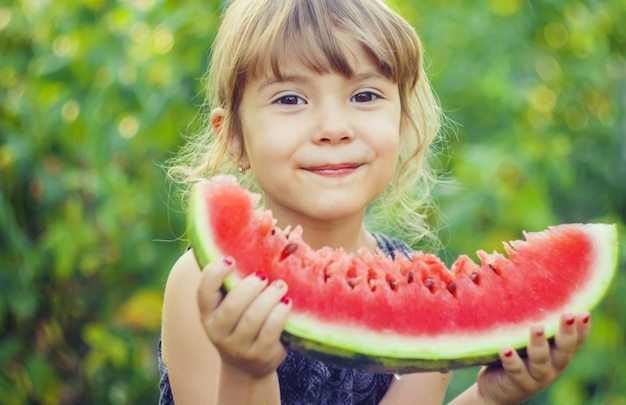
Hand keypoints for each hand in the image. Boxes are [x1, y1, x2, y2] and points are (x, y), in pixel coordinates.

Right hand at [197, 256, 291, 378]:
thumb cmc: (239, 324)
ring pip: (253, 318)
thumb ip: (231, 284)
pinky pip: (270, 331)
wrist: (247, 366)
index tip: (230, 260)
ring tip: (280, 285)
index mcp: (208, 314)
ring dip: (269, 298)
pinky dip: (280, 314)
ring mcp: (238, 346)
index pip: (203, 293)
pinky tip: (287, 303)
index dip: (214, 274)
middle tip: (264, 276)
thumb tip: (246, 241)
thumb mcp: (228, 307)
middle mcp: (218, 331)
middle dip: (250, 287)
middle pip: (233, 306)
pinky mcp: (259, 355)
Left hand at [476, 312, 589, 404]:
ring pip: (541, 360)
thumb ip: (537, 327)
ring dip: (538, 343)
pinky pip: (516, 371)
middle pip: (564, 349)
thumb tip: (534, 290)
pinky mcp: (518, 383)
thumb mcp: (529, 343)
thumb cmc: (516, 358)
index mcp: (558, 354)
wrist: (496, 389)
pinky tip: (505, 349)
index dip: (581, 329)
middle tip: (567, 314)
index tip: (583, 313)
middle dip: (567, 332)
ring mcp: (537, 377)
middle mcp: (552, 366)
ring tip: (536, 327)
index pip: (575, 341)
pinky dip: (512, 360)